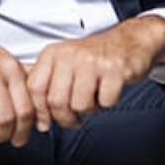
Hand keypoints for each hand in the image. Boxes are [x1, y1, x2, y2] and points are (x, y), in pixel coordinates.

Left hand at [26, 16, 164, 130]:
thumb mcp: (64, 64)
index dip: (41, 111)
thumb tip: (39, 124)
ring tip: (94, 97)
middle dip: (66, 118)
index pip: (35, 88)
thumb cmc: (93, 58)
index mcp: (54, 53)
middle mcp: (70, 54)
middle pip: (56, 101)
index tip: (48, 121)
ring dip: (89, 110)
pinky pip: (105, 102)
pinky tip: (109, 89)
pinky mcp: (115, 69)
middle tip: (75, 117)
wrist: (129, 40)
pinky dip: (108, 102)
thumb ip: (47, 88)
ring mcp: (92, 61)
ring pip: (80, 105)